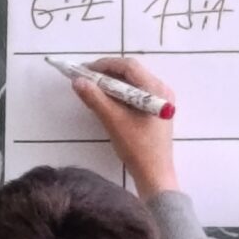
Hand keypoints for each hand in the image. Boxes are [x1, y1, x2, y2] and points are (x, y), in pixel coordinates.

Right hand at [70, 55, 179, 197]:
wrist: (154, 174)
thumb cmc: (137, 148)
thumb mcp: (114, 121)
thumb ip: (95, 99)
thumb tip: (77, 81)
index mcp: (155, 89)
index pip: (128, 66)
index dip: (104, 64)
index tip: (83, 70)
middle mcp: (161, 90)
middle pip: (131, 72)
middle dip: (106, 73)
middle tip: (85, 78)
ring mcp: (160, 100)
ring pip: (132, 82)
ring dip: (111, 83)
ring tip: (92, 87)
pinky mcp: (155, 109)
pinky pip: (135, 93)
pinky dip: (118, 93)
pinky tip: (106, 99)